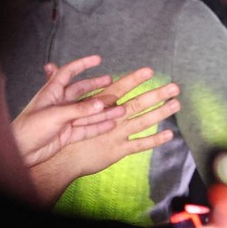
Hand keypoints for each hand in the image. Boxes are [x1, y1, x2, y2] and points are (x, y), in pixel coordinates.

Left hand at [12, 55, 125, 166]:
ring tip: (121, 107)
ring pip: (88, 112)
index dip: (82, 64)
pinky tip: (112, 123)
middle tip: (112, 82)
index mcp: (52, 93)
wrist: (19, 152)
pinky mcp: (67, 135)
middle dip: (97, 86)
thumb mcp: (55, 115)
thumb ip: (79, 110)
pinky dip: (99, 126)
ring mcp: (65, 119)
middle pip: (82, 91)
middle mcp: (60, 104)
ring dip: (103, 110)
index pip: (68, 73)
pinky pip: (87, 129)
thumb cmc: (30, 128)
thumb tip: (101, 104)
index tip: (98, 59)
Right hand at [29, 78, 179, 205]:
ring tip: (176, 104)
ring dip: (161, 112)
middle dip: (157, 94)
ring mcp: (116, 135)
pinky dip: (155, 140)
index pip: (119, 89)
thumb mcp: (61, 106)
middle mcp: (111, 119)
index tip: (150, 71)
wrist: (60, 161)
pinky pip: (140, 145)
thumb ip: (60, 84)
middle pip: (137, 103)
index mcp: (99, 106)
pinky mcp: (118, 150)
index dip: (134, 79)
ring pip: (143, 122)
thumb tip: (50, 66)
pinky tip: (169, 134)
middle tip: (175, 87)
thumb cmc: (60, 131)